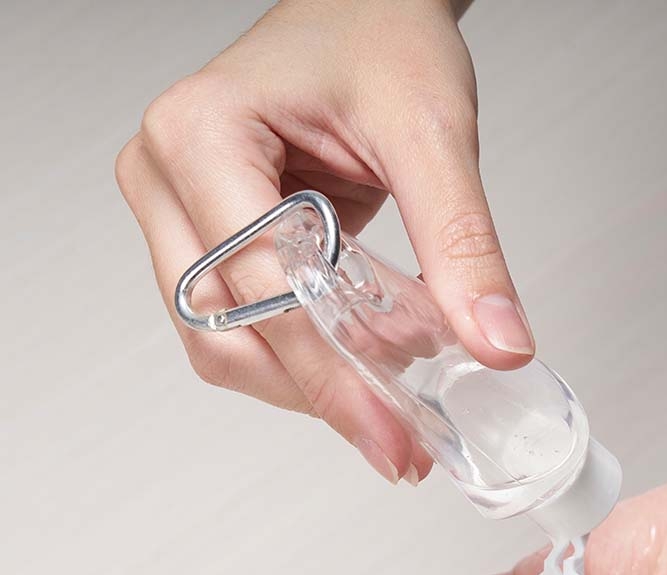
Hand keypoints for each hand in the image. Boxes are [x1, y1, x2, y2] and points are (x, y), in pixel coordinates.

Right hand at [116, 0, 531, 485]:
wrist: (364, 10)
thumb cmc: (377, 35)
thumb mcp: (432, 133)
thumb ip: (462, 245)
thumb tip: (494, 343)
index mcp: (200, 136)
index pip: (261, 292)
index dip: (332, 377)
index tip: (392, 435)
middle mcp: (168, 179)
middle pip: (227, 337)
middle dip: (320, 393)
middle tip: (399, 436)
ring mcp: (181, 214)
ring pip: (229, 347)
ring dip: (313, 384)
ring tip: (394, 396)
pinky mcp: (212, 241)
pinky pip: (249, 328)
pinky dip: (310, 358)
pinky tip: (369, 364)